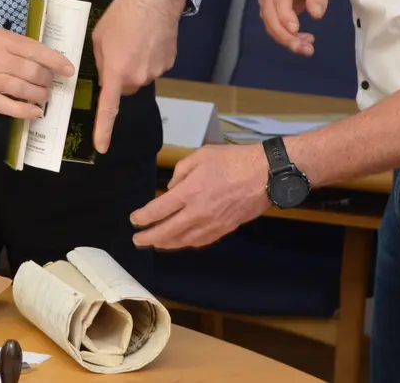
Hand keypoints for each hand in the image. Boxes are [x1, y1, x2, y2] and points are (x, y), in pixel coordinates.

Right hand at [0, 25, 73, 119]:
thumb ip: (15, 45)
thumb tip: (41, 58)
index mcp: (2, 39)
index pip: (37, 51)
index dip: (57, 61)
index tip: (69, 69)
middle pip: (33, 72)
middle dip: (48, 80)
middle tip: (51, 83)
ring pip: (23, 89)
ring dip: (40, 95)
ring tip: (45, 96)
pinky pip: (7, 106)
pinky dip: (24, 111)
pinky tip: (36, 113)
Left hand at [91, 0, 185, 153]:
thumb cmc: (122, 15)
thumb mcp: (99, 38)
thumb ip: (101, 62)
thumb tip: (106, 76)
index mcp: (117, 73)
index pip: (109, 109)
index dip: (103, 130)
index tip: (101, 147)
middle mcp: (138, 78)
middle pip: (124, 88)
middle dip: (119, 76)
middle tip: (117, 51)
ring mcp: (156, 72)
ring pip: (139, 77)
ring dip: (135, 65)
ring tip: (135, 40)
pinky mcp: (169, 63)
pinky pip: (153, 67)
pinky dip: (149, 58)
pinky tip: (149, 39)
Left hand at [130, 144, 270, 249]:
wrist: (265, 175)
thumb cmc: (233, 160)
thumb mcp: (201, 155)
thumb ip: (181, 172)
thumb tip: (171, 189)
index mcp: (190, 192)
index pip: (158, 210)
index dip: (143, 217)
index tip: (134, 219)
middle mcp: (198, 212)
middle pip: (166, 232)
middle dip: (148, 238)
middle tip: (137, 239)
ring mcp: (211, 224)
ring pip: (182, 241)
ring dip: (165, 244)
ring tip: (154, 243)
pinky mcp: (224, 230)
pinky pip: (199, 242)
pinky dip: (184, 243)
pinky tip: (178, 241)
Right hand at [257, 0, 336, 55]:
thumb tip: (316, 14)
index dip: (285, 16)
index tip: (296, 30)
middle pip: (270, 15)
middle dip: (285, 35)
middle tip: (304, 49)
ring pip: (270, 24)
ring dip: (286, 39)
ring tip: (307, 49)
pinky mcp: (267, 9)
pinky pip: (273, 27)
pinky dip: (286, 37)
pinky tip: (302, 42)